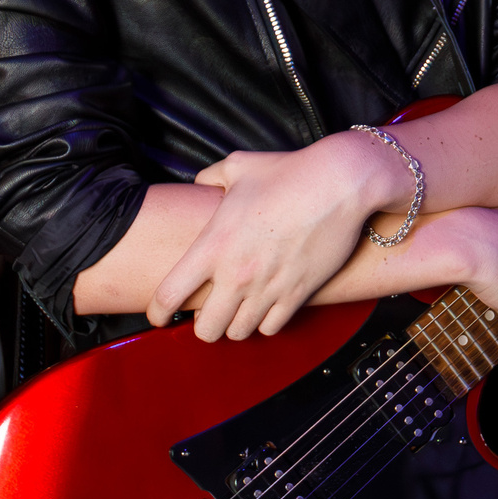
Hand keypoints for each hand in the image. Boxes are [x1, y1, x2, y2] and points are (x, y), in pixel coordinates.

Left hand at [149, 135, 401, 341]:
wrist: (340, 184)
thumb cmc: (289, 172)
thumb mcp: (238, 166)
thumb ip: (209, 177)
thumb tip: (200, 183)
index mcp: (213, 245)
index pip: (170, 295)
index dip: (157, 312)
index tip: (158, 316)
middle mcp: (237, 274)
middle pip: (206, 330)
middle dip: (202, 326)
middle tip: (206, 313)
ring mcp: (268, 287)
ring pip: (239, 332)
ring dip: (234, 324)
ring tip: (236, 311)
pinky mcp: (298, 294)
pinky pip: (272, 328)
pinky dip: (264, 323)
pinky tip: (264, 308)